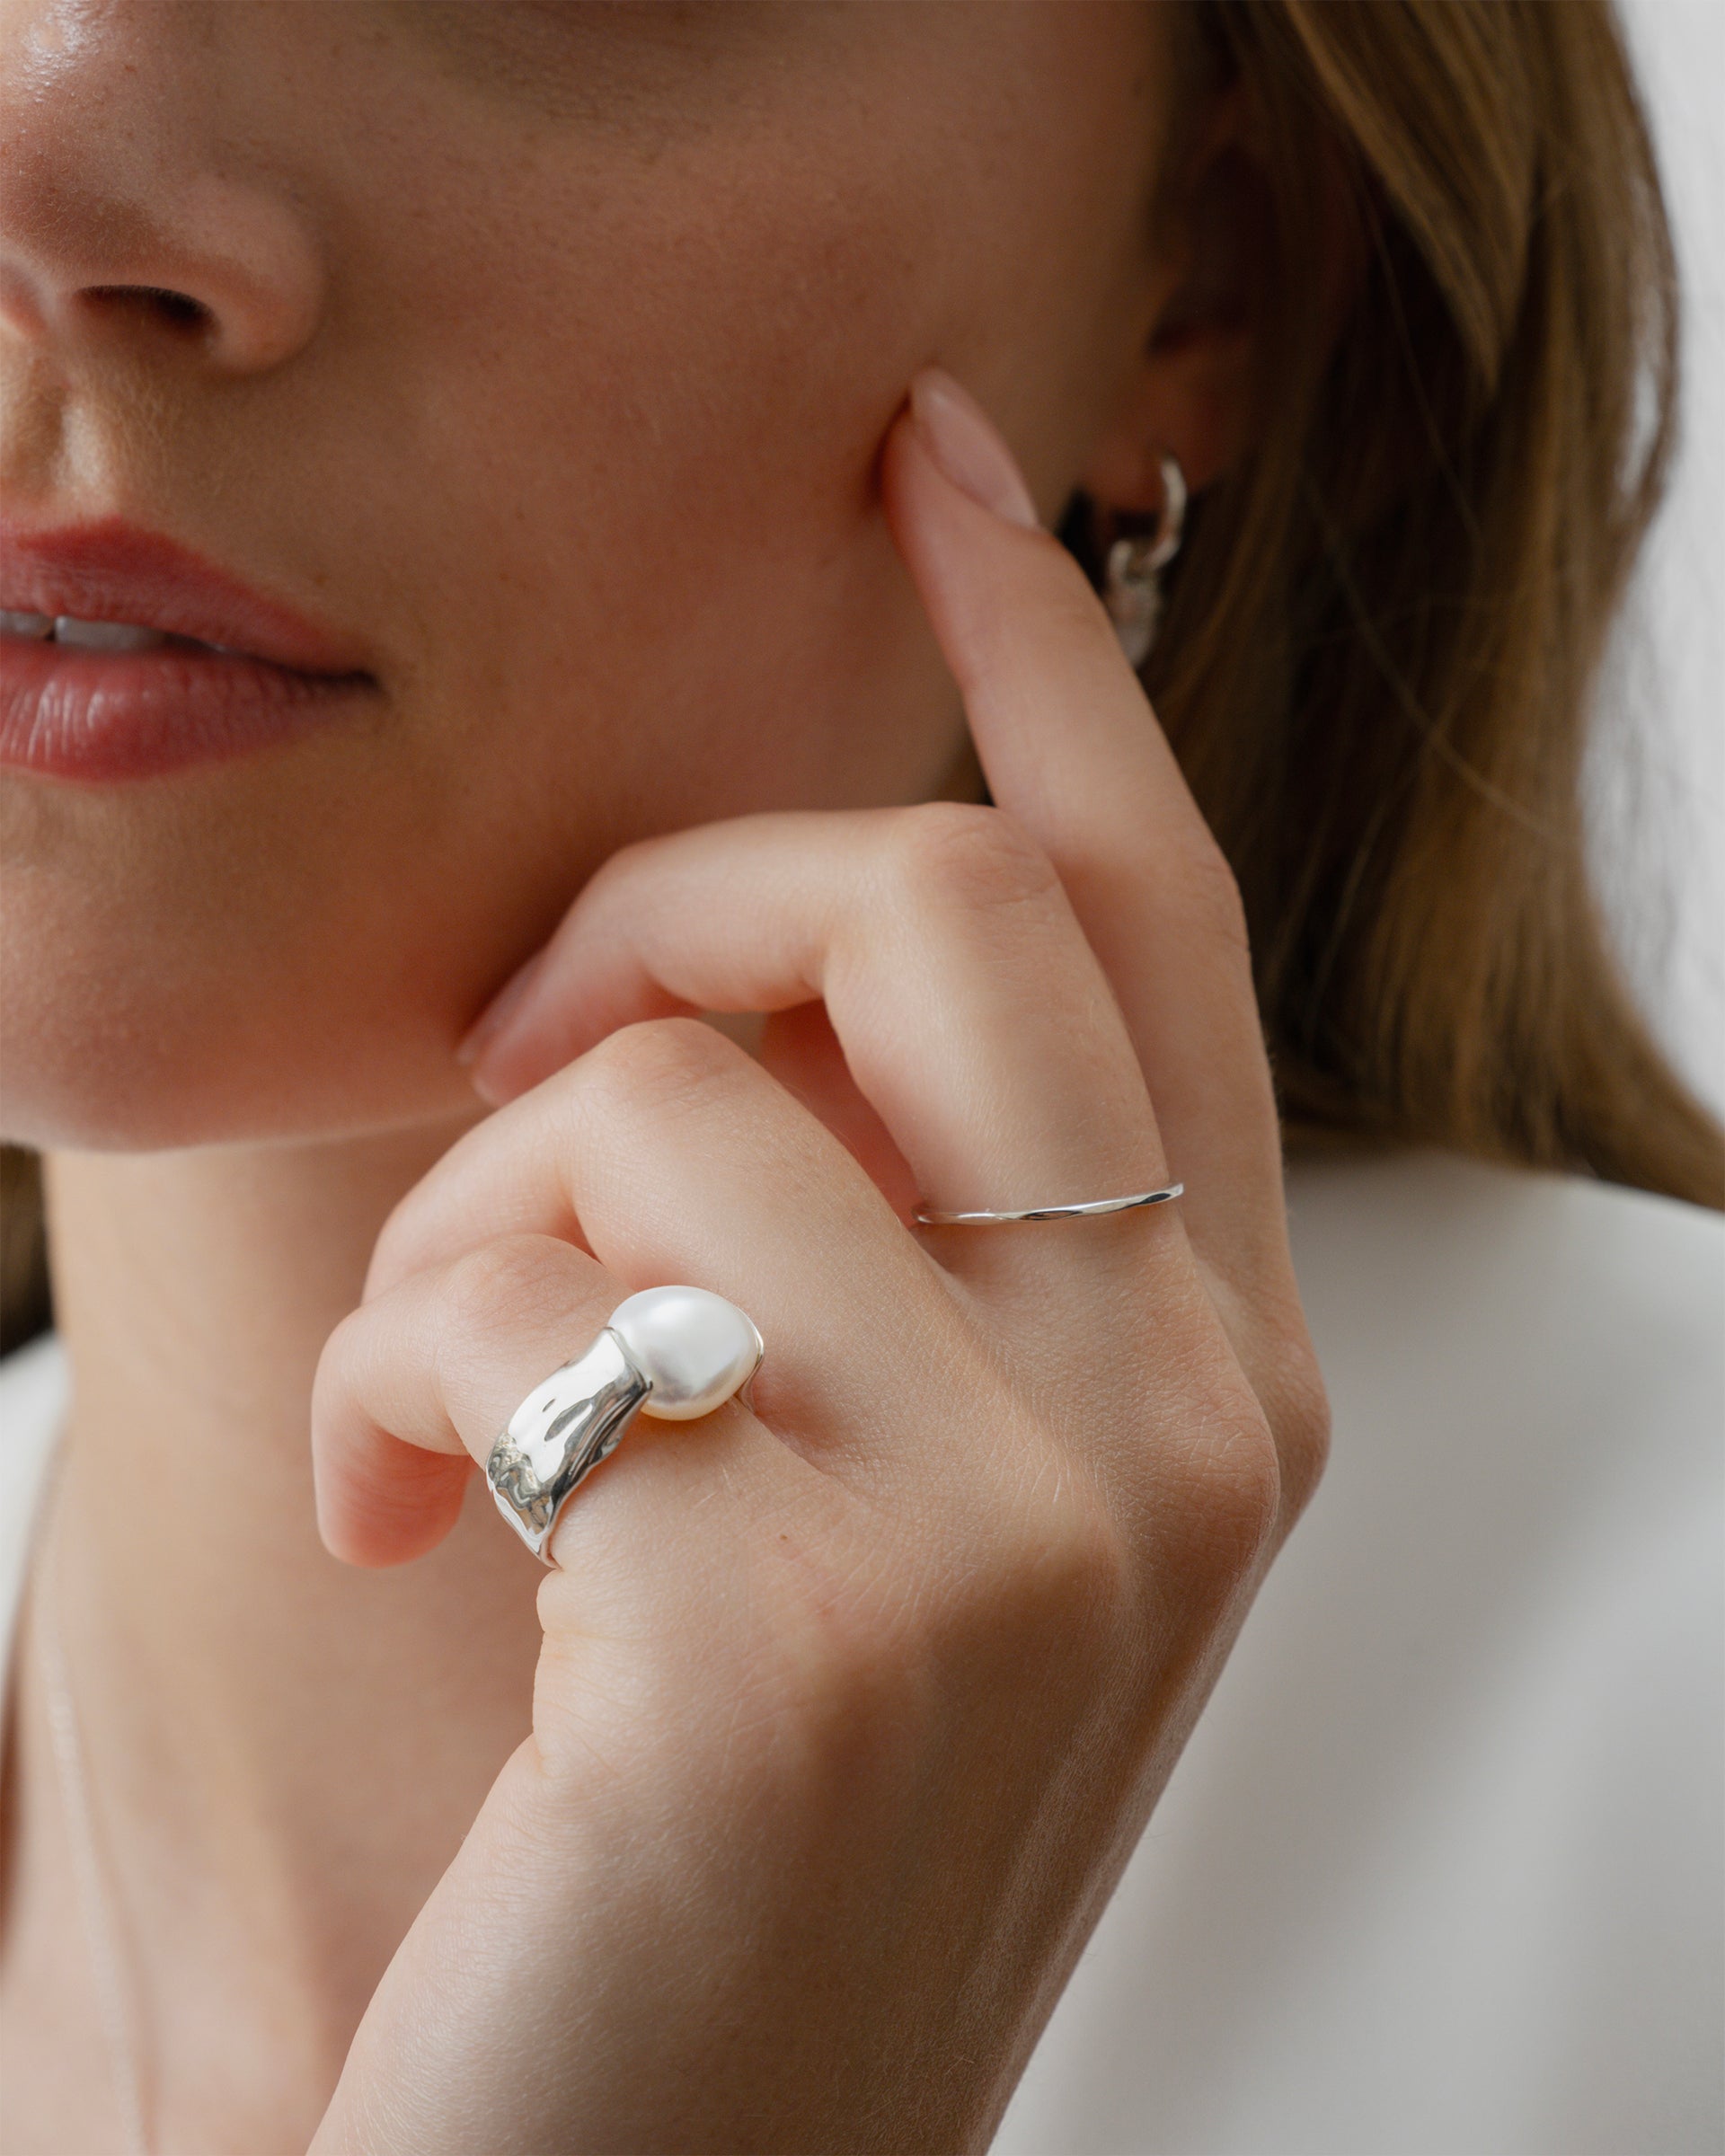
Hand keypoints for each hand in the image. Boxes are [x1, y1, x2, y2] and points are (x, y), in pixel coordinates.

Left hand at [307, 371, 1327, 2155]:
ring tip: (458, 1409)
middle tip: (518, 1075)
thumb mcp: (890, 1503)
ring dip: (479, 1214)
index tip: (934, 458)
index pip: (1145, 903)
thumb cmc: (742, 1838)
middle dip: (659, 909)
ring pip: (684, 1077)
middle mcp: (1184, 1409)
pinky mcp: (836, 1606)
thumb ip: (898, 1238)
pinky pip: (553, 1265)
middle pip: (929, 898)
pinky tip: (421, 1527)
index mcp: (1206, 1365)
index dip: (1034, 647)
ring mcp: (1048, 1508)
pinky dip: (419, 1360)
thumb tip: (728, 991)